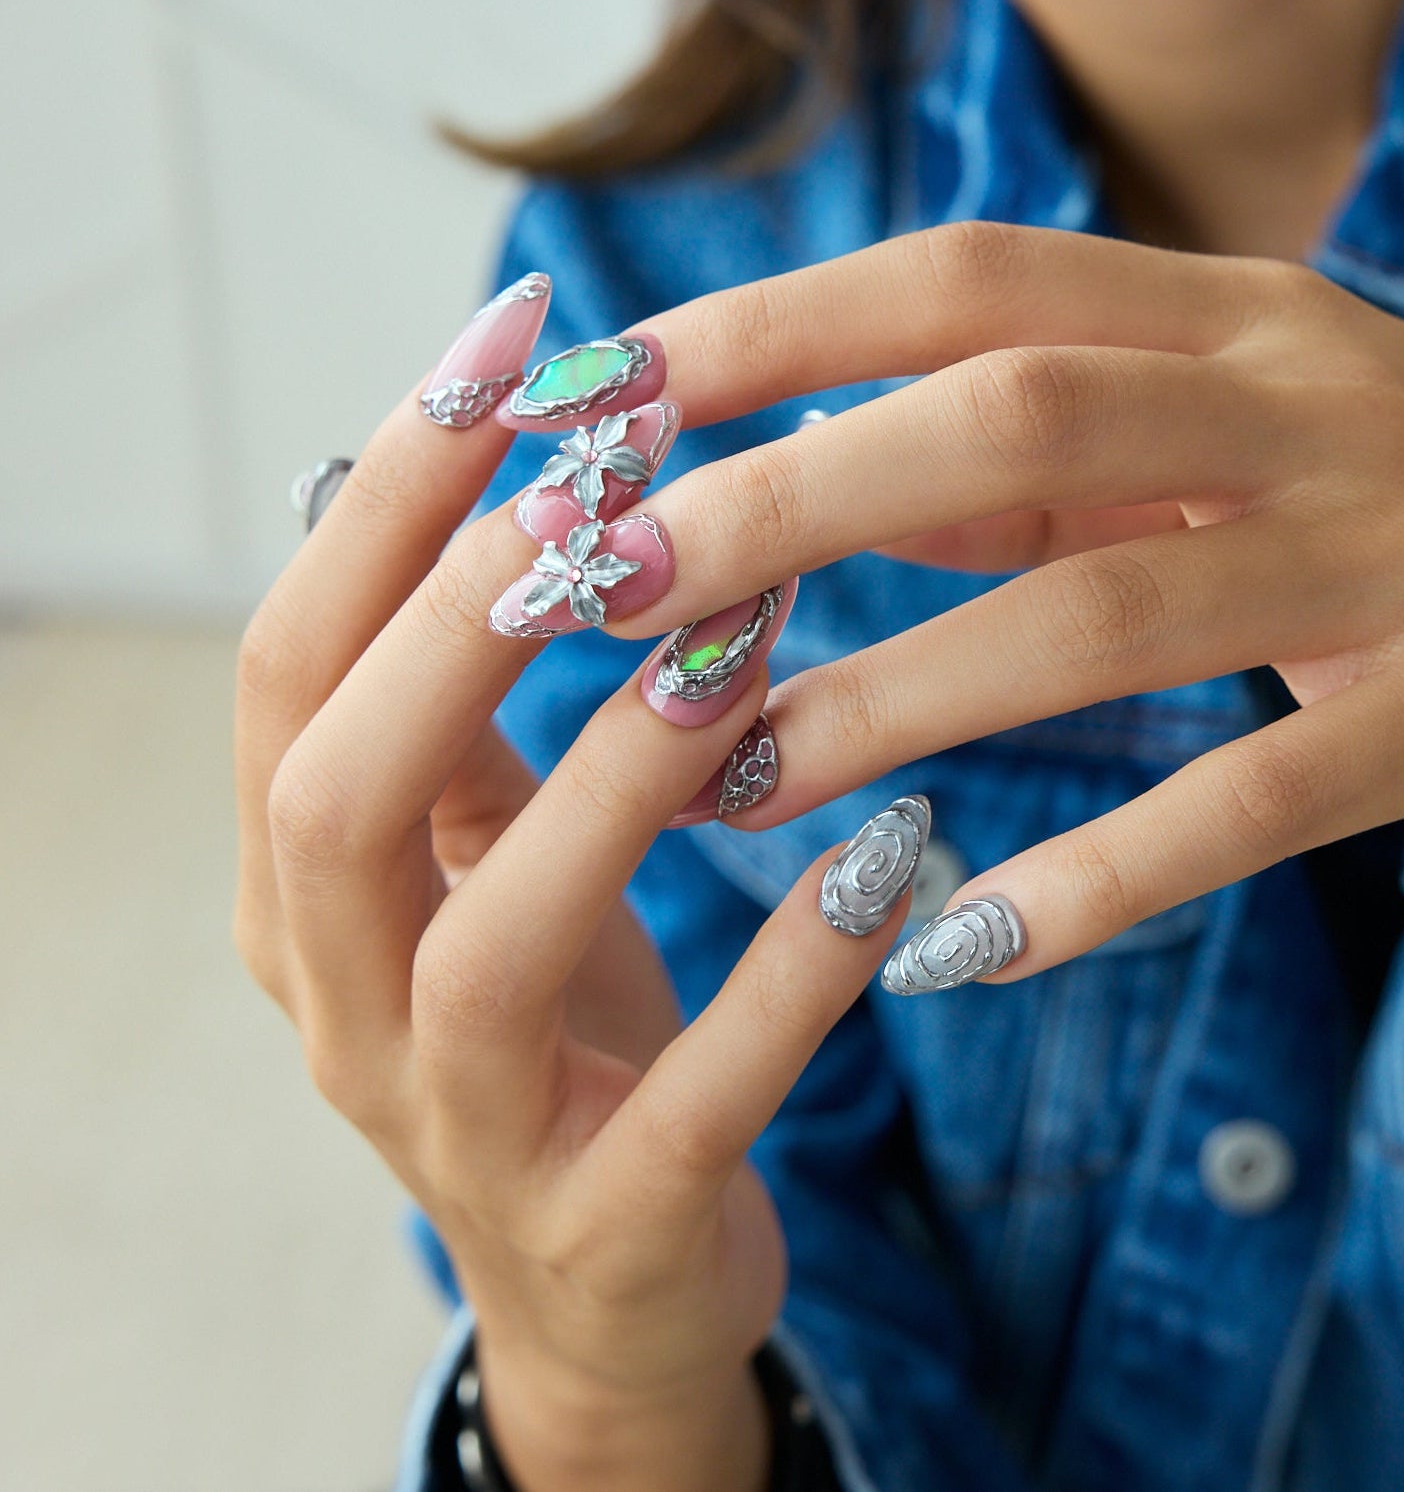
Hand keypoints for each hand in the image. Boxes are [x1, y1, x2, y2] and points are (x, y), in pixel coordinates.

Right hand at [234, 313, 910, 1488]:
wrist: (599, 1284)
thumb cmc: (551, 1020)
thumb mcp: (479, 859)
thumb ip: (467, 704)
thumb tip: (480, 484)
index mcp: (302, 890)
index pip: (289, 666)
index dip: (385, 501)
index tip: (516, 341)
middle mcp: (342, 1009)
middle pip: (338, 796)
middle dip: (466, 623)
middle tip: (612, 479)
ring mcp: (461, 1134)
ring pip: (493, 948)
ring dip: (616, 777)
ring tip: (740, 642)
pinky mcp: (605, 1226)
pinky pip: (694, 1100)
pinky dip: (790, 973)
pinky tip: (891, 855)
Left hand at [586, 221, 1403, 984]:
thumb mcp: (1238, 424)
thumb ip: (1046, 451)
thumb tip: (820, 469)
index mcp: (1233, 314)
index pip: (964, 279)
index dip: (773, 325)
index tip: (603, 396)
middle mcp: (1305, 403)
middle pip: (1009, 417)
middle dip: (790, 499)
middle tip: (608, 584)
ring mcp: (1394, 555)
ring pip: (1109, 614)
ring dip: (900, 698)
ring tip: (731, 780)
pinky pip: (1255, 799)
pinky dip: (1099, 877)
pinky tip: (955, 943)